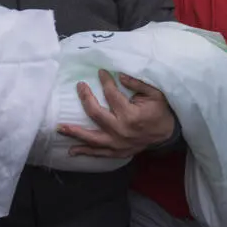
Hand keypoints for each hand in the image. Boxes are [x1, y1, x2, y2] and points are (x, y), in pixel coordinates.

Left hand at [57, 71, 175, 158]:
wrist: (167, 134)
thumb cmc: (160, 111)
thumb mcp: (155, 94)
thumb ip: (138, 83)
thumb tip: (120, 75)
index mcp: (131, 115)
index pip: (112, 95)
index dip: (105, 81)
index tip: (100, 72)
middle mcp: (121, 130)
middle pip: (96, 114)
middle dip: (85, 99)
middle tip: (80, 87)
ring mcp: (118, 144)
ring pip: (92, 139)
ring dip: (75, 132)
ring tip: (60, 127)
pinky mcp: (117, 152)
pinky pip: (98, 154)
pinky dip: (85, 152)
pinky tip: (72, 151)